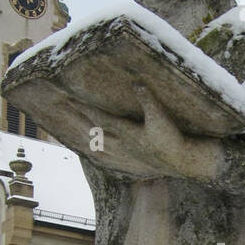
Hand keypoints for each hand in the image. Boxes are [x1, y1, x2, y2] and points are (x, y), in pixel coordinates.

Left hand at [81, 87, 220, 183]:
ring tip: (71, 126)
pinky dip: (96, 152)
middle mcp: (120, 144)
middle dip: (77, 118)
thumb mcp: (161, 117)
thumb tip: (137, 82)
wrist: (181, 162)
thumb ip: (148, 99)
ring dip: (83, 134)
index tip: (69, 99)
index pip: (99, 118)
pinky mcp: (129, 161)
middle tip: (63, 107)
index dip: (84, 108)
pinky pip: (106, 157)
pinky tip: (91, 150)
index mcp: (126, 132)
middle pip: (92, 130)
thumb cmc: (172, 139)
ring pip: (96, 144)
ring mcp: (124, 154)